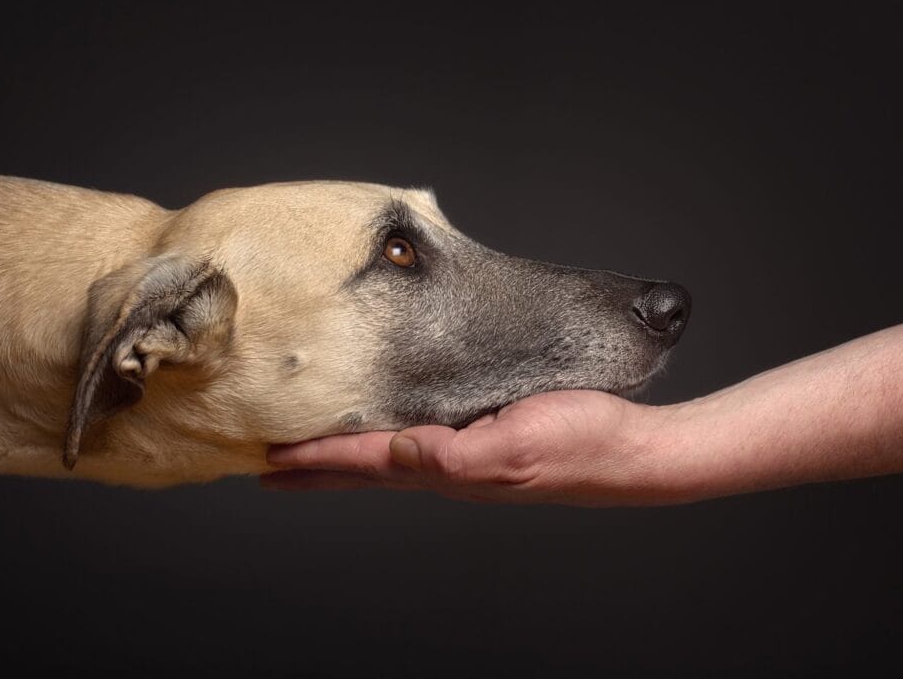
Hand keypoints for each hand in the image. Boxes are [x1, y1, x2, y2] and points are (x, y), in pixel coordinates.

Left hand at [263, 390, 680, 506]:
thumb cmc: (584, 445)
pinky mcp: (484, 437)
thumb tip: (398, 451)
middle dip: (317, 469)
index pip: (367, 462)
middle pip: (367, 467)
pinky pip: (418, 439)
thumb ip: (454, 454)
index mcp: (452, 468)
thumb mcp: (516, 447)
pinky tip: (383, 433)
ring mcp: (467, 455)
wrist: (634, 452)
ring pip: (387, 456)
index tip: (268, 459)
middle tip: (269, 468)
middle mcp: (450, 466)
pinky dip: (383, 439)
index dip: (317, 460)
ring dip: (344, 457)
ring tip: (310, 454)